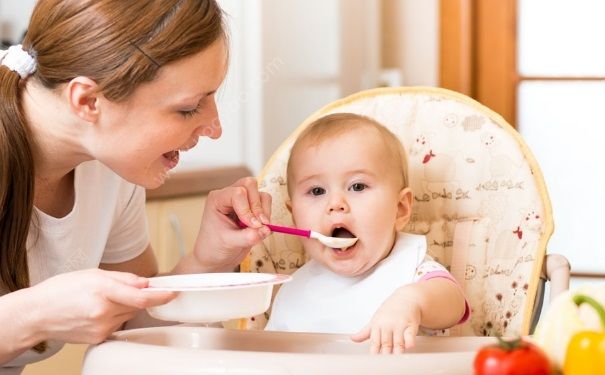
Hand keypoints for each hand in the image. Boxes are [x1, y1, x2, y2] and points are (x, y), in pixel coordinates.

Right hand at [28, 269, 175, 343]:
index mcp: (102, 291)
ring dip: (123, 307)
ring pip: (127, 315)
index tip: (172, 293)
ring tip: (101, 300)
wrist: (37, 315)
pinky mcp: (99, 338)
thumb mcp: (92, 273)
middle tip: (121, 290)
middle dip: (136, 297)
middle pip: (136, 305)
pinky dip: (114, 317)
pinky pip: (117, 325)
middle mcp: (103, 312)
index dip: (160, 296)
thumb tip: (145, 283)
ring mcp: (101, 328)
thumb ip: (123, 278)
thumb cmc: (60, 291)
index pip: (141, 297)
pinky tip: (96, 312)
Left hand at [193, 177, 271, 271]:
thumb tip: (266, 229)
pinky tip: (260, 228)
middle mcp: (228, 195)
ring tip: (259, 227)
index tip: (252, 226)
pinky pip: (265, 203)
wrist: (214, 258)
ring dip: (264, 210)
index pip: (238, 193)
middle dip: (257, 206)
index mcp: (217, 199)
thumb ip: (248, 237)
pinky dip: (267, 214)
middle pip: (250, 185)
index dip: (248, 209)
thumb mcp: (229, 243)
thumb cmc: (214, 248)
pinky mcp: (251, 208)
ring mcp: (241, 201)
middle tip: (259, 225)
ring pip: (260, 193)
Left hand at [351, 291, 421, 353]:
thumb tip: (352, 339)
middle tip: (385, 361)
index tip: (373, 358)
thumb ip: (365, 332)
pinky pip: (410, 334)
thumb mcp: (375, 320)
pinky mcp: (411, 324)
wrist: (406, 297)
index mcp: (377, 325)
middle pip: (386, 342)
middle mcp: (388, 325)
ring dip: (397, 349)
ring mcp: (399, 324)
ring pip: (398, 340)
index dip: (374, 351)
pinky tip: (408, 346)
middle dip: (385, 352)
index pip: (375, 341)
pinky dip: (409, 340)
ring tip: (396, 357)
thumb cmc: (390, 310)